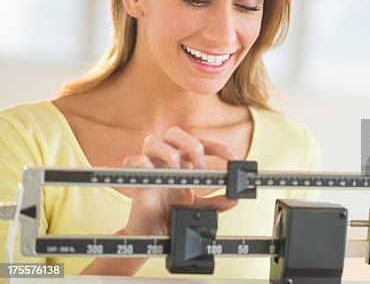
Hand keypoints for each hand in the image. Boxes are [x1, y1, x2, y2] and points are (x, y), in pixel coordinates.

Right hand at [121, 126, 238, 235]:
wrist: (153, 238)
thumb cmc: (171, 217)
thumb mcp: (199, 208)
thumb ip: (218, 202)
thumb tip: (235, 197)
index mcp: (181, 163)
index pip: (199, 143)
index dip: (218, 147)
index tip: (233, 158)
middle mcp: (164, 161)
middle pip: (174, 132)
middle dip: (191, 146)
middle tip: (199, 168)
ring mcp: (149, 169)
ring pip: (152, 141)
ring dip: (169, 156)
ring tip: (176, 176)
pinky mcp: (134, 180)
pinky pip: (133, 160)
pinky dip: (144, 164)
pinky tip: (156, 179)